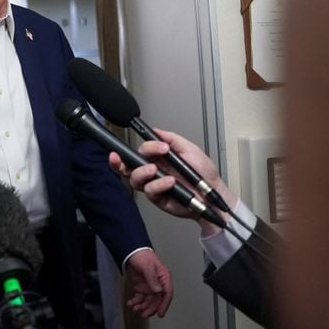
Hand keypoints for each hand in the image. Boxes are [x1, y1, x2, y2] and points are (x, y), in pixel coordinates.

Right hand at [109, 129, 236, 232]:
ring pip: (134, 179)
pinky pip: (149, 191)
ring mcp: (154, 184)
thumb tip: (157, 131)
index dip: (146, 147)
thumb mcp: (190, 149)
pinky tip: (170, 182)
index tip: (159, 147)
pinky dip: (159, 185)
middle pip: (127, 166)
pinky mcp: (157, 198)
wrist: (212, 193)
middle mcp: (153, 171)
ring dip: (142, 172)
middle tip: (116, 157)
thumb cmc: (204, 173)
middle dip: (118, 162)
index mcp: (158, 159)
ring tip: (154, 170)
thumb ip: (172, 139)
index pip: (142, 151)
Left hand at [124, 249, 172, 317]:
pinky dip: (136, 302)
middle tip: (144, 314)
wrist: (131, 252)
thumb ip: (152, 279)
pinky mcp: (142, 286)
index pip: (167, 293)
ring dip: (142, 306)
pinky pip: (141, 297)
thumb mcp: (147, 266)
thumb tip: (158, 290)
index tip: (160, 313)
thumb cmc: (142, 255)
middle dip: (150, 308)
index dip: (164, 305)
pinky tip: (131, 303)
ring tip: (135, 309)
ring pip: (148, 300)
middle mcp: (158, 283)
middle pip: (157, 300)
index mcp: (163, 277)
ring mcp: (150, 285)